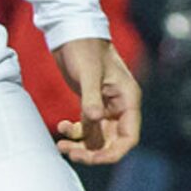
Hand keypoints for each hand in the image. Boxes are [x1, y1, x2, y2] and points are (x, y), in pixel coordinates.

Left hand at [53, 38, 140, 164]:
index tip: (93, 158)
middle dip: (93, 152)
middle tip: (71, 154)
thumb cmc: (85, 48)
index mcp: (128, 99)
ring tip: (61, 145)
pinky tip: (61, 127)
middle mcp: (120, 106)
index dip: (114, 153)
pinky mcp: (91, 104)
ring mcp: (105, 107)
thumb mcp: (88, 73)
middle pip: (112, 142)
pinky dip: (74, 133)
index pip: (129, 137)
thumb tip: (93, 119)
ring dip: (81, 146)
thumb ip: (91, 97)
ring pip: (98, 138)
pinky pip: (87, 128)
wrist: (72, 32)